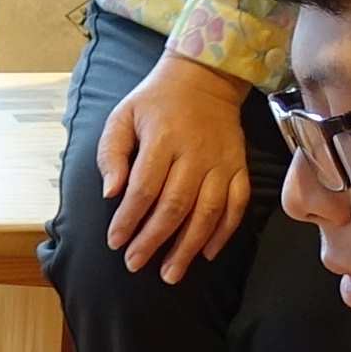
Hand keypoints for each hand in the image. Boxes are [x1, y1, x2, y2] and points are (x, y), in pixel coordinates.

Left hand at [90, 52, 250, 280]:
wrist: (205, 78)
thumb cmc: (155, 101)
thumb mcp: (123, 116)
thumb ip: (111, 153)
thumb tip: (110, 192)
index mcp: (163, 139)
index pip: (144, 188)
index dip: (129, 219)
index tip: (115, 242)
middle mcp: (195, 153)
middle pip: (175, 206)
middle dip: (154, 241)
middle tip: (136, 264)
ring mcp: (222, 162)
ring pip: (208, 212)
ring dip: (188, 247)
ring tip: (171, 273)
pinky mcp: (240, 167)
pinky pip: (237, 205)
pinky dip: (224, 233)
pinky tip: (207, 254)